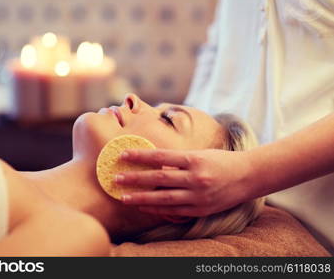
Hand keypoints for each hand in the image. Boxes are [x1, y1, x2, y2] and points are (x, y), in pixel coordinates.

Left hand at [115, 148, 256, 216]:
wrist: (248, 176)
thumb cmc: (222, 160)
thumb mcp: (200, 154)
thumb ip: (178, 160)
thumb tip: (154, 165)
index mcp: (194, 159)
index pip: (160, 156)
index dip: (140, 156)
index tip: (123, 155)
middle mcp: (195, 178)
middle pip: (158, 178)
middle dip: (135, 179)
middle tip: (117, 178)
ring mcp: (198, 196)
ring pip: (164, 198)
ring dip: (141, 198)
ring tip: (124, 198)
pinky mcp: (201, 209)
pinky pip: (175, 211)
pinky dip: (158, 210)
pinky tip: (145, 208)